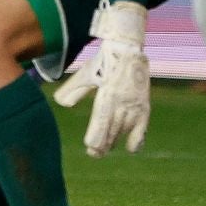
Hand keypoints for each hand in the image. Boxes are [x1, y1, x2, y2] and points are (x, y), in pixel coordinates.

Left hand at [54, 0, 149, 156]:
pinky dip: (138, 138)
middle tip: (94, 154)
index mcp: (109, 92)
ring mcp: (136, 104)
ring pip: (125, 128)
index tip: (91, 146)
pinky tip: (131, 149)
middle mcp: (124, 100)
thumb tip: (61, 103)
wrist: (128, 51)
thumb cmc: (103, 63)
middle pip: (113, 127)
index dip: (98, 134)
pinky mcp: (145, 105)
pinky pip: (143, 125)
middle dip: (103, 142)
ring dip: (115, 141)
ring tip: (104, 150)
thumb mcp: (85, 74)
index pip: (103, 118)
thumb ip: (73, 89)